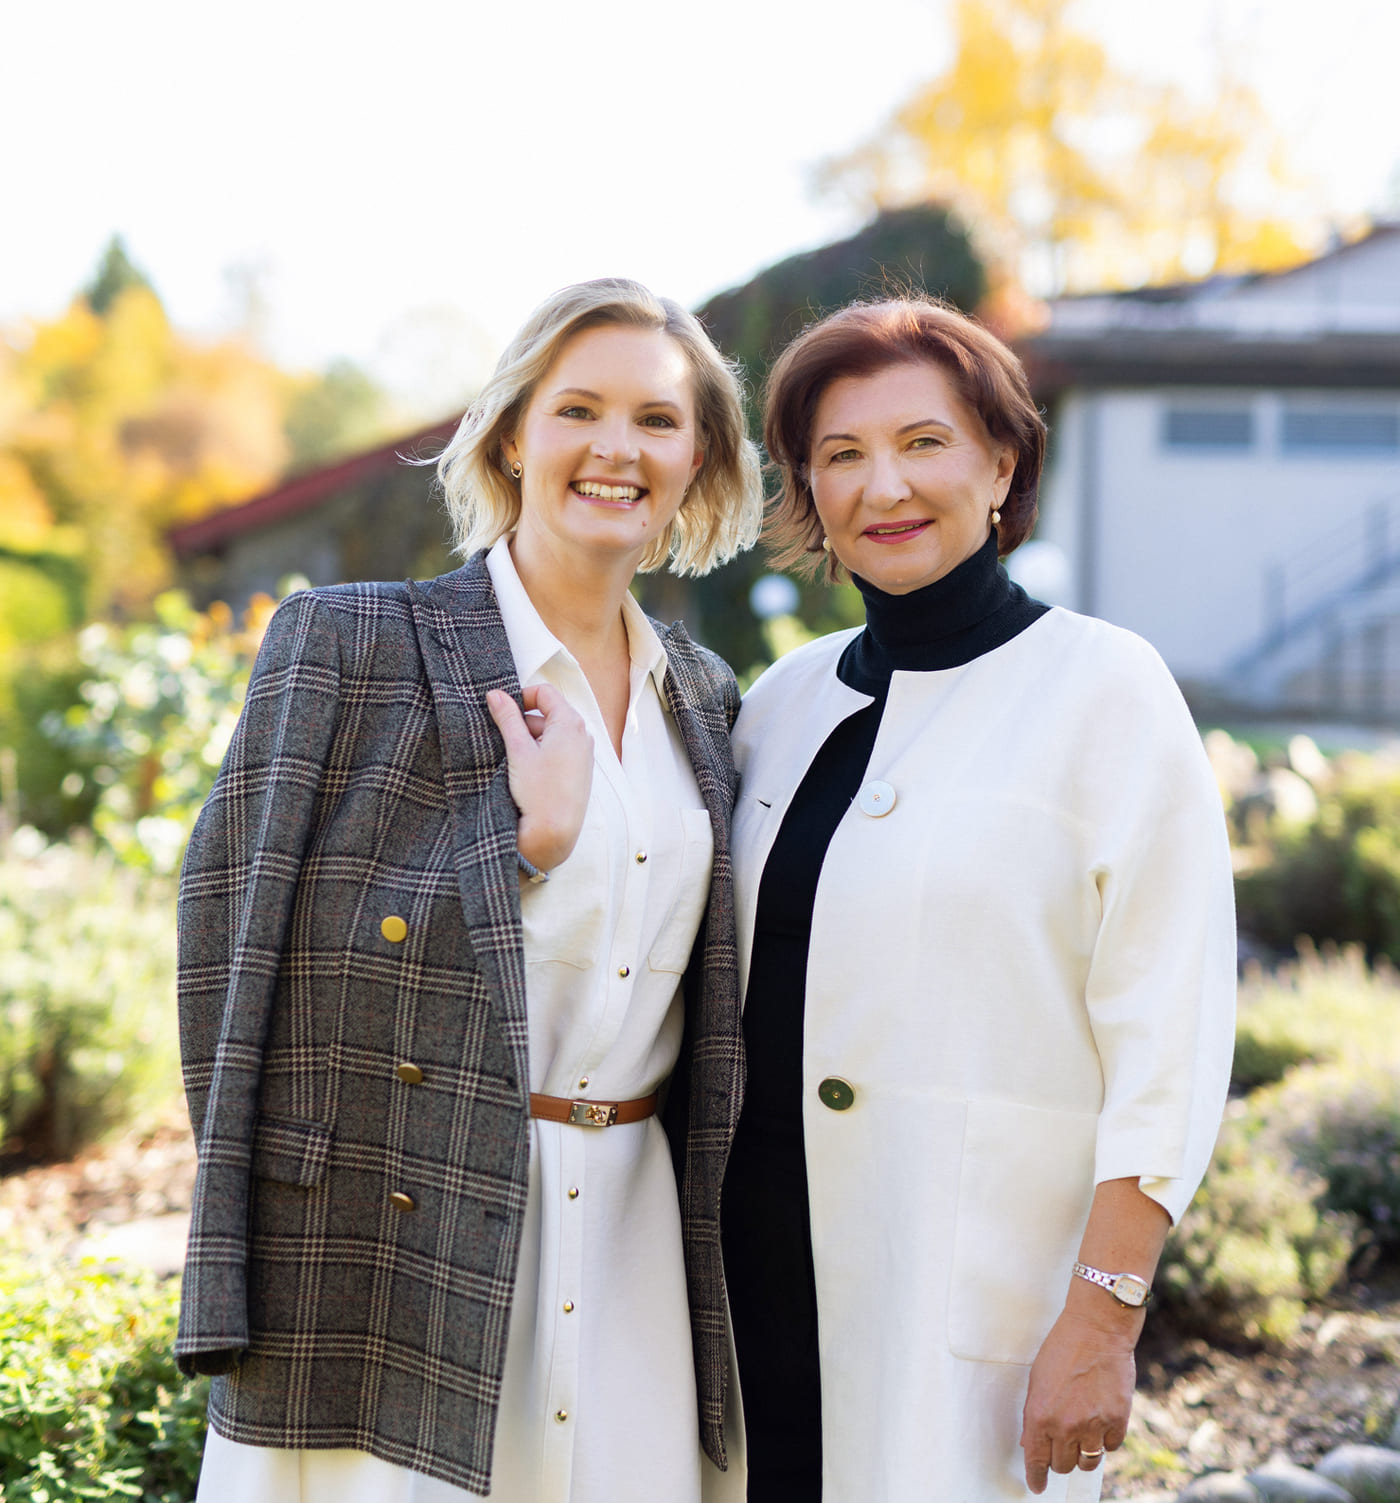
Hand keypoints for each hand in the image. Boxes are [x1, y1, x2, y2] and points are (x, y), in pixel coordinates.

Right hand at [486, 685, 592, 872]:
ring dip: (530, 740)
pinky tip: (526, 771)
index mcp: (570, 723)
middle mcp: (582, 735)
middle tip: (502, 739)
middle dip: (523, 722)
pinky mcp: (579, 771)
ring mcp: (583, 754)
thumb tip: (496, 694)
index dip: (521, 697)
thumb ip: (507, 718)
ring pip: (551, 734)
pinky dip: (540, 753)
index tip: (502, 711)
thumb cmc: (539, 791)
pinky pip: (558, 751)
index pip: (544, 693)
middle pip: (548, 713)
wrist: (555, 831)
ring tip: (512, 760)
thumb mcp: (518, 749)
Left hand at [1020, 1304, 1137, 1493]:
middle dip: (1060, 1458)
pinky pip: (1110, 1447)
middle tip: (1062, 1443)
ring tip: (1082, 1434)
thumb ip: (1034, 1414)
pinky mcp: (1117, 1421)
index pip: (1036, 1460)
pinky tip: (1100, 1420)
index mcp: (1040, 1415)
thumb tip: (1031, 1443)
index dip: (1036, 1477)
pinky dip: (1105, 1439)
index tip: (1037, 1486)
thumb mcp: (1037, 1379)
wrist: (1096, 1330)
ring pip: (1087, 1462)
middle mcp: (1065, 1426)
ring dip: (1083, 1453)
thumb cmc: (1062, 1349)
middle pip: (1062, 1465)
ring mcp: (1093, 1425)